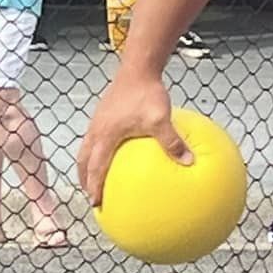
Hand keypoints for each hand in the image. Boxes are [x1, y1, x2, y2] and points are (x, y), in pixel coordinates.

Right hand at [78, 65, 189, 206]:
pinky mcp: (103, 113)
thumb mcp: (161, 120)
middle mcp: (96, 130)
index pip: (95, 168)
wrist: (137, 68)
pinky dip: (97, 150)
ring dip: (86, 166)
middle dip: (84, 180)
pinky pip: (95, 138)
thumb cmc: (147, 93)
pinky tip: (113, 152)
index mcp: (105, 136)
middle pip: (83, 161)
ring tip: (93, 179)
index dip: (94, 188)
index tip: (96, 204)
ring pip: (86, 149)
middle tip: (90, 196)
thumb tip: (189, 162)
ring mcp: (97, 121)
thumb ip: (172, 142)